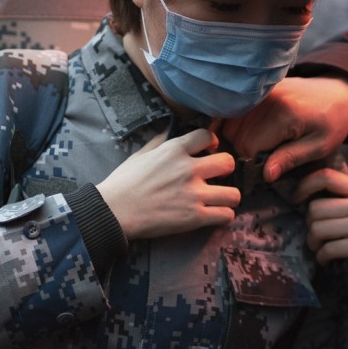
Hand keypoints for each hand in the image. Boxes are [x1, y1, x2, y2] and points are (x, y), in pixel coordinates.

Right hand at [96, 128, 239, 240]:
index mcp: (174, 150)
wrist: (113, 211)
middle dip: (226, 169)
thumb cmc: (123, 182)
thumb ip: (159, 142)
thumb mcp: (140, 154)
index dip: (212, 142)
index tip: (210, 150)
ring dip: (228, 197)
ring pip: (233, 193)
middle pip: (228, 162)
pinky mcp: (195, 217)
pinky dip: (223, 216)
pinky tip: (214, 215)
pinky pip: (226, 215)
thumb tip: (169, 131)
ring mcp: (194, 194)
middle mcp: (188, 169)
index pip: (208, 136)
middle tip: (217, 177)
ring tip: (220, 199)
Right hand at [220, 76, 347, 181]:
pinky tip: (252, 137)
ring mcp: (261, 92)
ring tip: (258, 150)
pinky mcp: (259, 91)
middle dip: (243, 153)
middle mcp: (267, 99)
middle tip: (260, 163)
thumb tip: (265, 175)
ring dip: (238, 140)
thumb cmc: (333, 122)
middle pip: (235, 135)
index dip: (251, 163)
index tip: (261, 173)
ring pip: (231, 123)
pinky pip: (236, 112)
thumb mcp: (319, 146)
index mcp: (283, 114)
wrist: (339, 92)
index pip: (249, 145)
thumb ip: (291, 158)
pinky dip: (237, 126)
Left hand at [293, 168, 347, 293]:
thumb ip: (344, 197)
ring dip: (314, 243)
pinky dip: (322, 257)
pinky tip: (327, 259)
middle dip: (309, 225)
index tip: (296, 198)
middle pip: (316, 208)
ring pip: (318, 229)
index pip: (326, 176)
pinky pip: (328, 249)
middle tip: (315, 235)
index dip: (304, 185)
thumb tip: (306, 193)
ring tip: (321, 248)